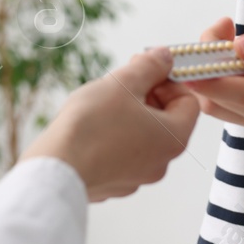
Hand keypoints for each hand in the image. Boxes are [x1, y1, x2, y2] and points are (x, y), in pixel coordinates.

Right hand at [23, 46, 200, 201]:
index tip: (144, 73)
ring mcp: (137, 178)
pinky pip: (122, 155)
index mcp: (173, 139)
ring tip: (102, 105)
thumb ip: (151, 66)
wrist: (55, 169)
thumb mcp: (124, 82)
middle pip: (165, 120)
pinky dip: (113, 138)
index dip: (168, 82)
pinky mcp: (113, 186)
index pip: (188, 102)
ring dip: (129, 116)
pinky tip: (91, 129)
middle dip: (147, 96)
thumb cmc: (92, 125)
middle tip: (121, 83)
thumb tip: (166, 57)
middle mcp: (161, 163)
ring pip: (142, 137)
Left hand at [183, 16, 243, 139]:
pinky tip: (232, 57)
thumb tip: (238, 46)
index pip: (237, 89)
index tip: (191, 53)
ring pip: (215, 105)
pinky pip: (224, 107)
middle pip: (217, 98)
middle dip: (205, 63)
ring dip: (208, 72)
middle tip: (224, 26)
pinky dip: (216, 83)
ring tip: (229, 36)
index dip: (206, 76)